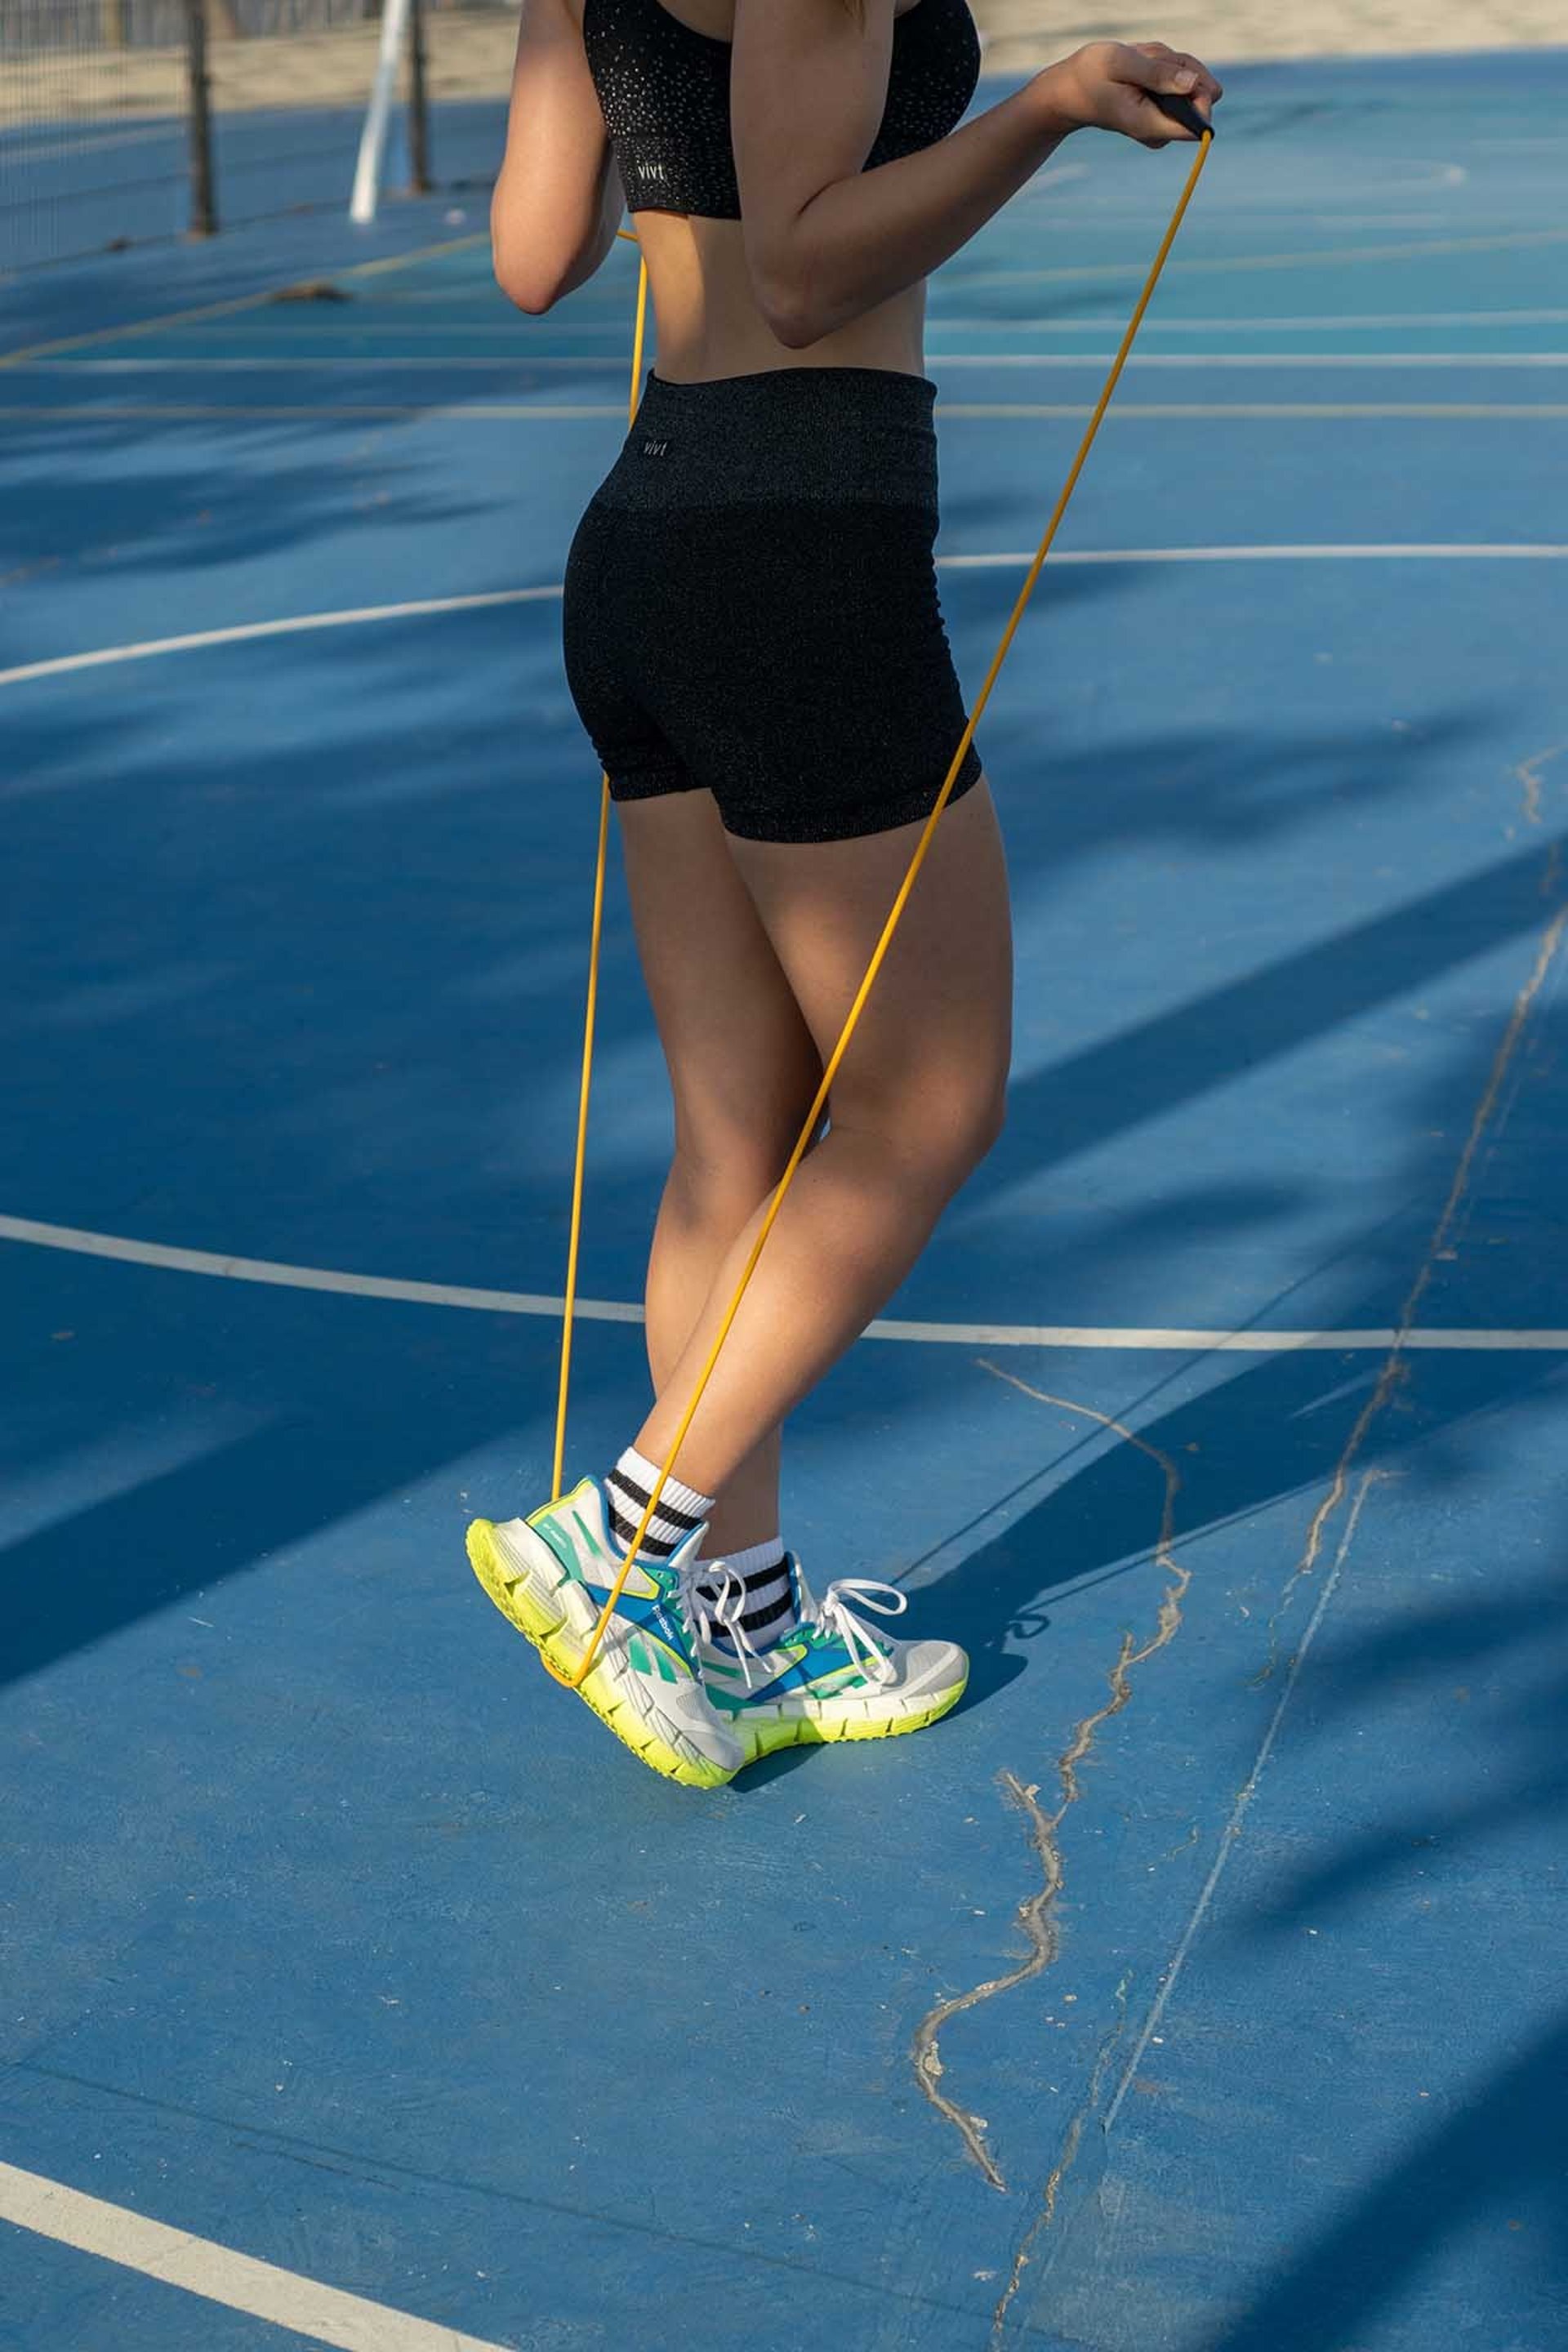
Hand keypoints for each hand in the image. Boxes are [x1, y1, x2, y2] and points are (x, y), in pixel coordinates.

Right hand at [1035, 39, 1222, 148]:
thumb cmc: (1091, 74)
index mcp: (1151, 125)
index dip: (1201, 94)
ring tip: (1140, 61)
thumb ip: (1158, 73)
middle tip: (1149, 59)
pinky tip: (1142, 66)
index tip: (1180, 73)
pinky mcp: (1164, 110)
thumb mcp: (1122, 63)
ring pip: (1193, 81)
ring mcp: (1164, 121)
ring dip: (1170, 61)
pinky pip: (1183, 80)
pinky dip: (1167, 64)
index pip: (1200, 123)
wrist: (1072, 89)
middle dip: (1181, 66)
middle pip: (1202, 95)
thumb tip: (1194, 84)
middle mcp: (1162, 130)